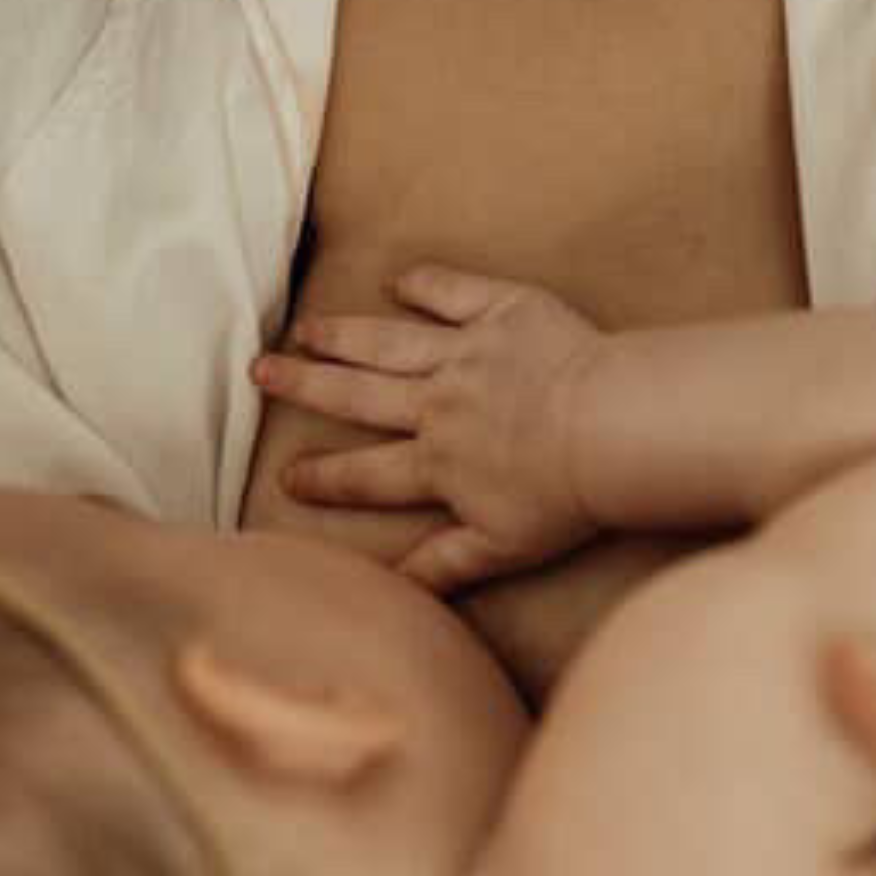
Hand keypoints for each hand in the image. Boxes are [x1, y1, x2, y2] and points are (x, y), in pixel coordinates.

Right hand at [250, 263, 603, 592]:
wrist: (614, 427)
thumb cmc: (568, 496)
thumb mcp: (501, 548)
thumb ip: (441, 567)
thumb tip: (392, 595)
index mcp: (438, 464)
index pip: (368, 475)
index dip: (324, 478)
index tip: (288, 475)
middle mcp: (438, 405)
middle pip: (358, 395)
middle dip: (305, 385)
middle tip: (261, 370)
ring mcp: (467, 353)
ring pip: (388, 341)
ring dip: (342, 335)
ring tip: (304, 328)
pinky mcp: (503, 312)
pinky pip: (452, 292)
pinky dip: (423, 285)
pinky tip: (398, 280)